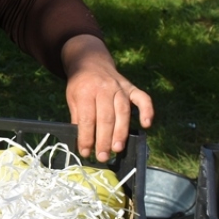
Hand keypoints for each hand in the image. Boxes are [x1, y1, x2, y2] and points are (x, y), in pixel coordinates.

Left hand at [61, 36, 154, 161]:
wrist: (91, 62)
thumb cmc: (81, 85)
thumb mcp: (72, 98)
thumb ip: (77, 117)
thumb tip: (83, 142)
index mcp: (86, 91)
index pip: (86, 117)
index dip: (86, 136)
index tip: (85, 152)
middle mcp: (105, 88)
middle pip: (106, 117)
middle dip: (104, 139)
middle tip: (102, 156)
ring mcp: (120, 87)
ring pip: (123, 111)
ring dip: (121, 132)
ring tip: (117, 149)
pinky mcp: (131, 88)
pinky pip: (142, 98)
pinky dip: (147, 111)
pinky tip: (146, 124)